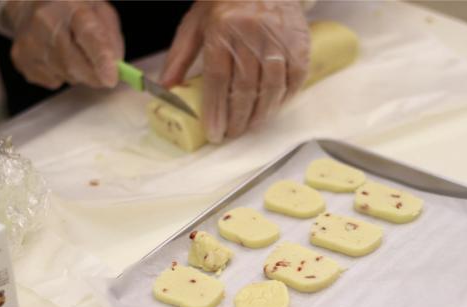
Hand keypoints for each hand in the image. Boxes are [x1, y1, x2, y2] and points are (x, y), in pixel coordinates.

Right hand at [2, 1, 123, 88]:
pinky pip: (53, 80)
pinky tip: (58, 56)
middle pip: (75, 63)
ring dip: (80, 73)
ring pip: (66, 75)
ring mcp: (30, 41)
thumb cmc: (70, 7)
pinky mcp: (21, 58)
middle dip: (96, 75)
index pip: (88, 33)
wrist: (28, 2)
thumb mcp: (98, 10)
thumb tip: (115, 67)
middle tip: (106, 74)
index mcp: (70, 5)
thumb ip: (111, 37)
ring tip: (75, 52)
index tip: (112, 77)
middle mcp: (45, 21)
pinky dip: (63, 74)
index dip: (101, 58)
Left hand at [161, 1, 309, 142]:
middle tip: (232, 133)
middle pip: (244, 87)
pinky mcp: (299, 43)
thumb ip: (181, 55)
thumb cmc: (227, 1)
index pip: (217, 78)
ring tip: (251, 126)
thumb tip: (167, 87)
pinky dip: (284, 98)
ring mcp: (278, 38)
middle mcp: (251, 33)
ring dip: (261, 113)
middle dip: (238, 117)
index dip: (216, 110)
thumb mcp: (197, 22)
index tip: (215, 132)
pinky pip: (294, 78)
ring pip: (271, 87)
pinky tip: (273, 108)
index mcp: (222, 28)